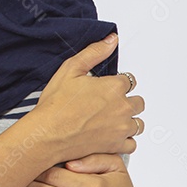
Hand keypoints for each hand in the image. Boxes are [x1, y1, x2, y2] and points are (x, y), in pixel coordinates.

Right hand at [30, 34, 143, 161]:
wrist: (48, 133)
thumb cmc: (57, 104)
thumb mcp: (71, 68)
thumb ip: (95, 52)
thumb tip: (112, 40)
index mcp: (114, 87)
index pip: (129, 80)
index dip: (117, 83)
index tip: (106, 87)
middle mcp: (123, 107)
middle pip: (138, 101)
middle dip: (126, 100)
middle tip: (109, 103)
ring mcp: (121, 128)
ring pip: (138, 123)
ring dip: (129, 119)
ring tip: (113, 119)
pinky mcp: (116, 146)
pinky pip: (132, 144)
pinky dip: (126, 140)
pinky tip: (114, 135)